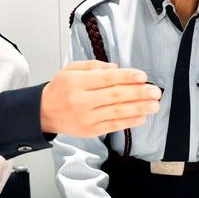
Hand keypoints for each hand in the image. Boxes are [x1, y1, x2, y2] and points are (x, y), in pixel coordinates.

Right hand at [40, 60, 160, 136]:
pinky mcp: (90, 131)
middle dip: (138, 93)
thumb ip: (94, 66)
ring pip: (117, 112)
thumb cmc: (59, 89)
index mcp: (76, 82)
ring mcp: (86, 118)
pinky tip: (142, 117)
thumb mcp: (71, 69)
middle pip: (115, 96)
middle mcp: (81, 100)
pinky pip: (113, 126)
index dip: (126, 77)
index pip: (106, 78)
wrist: (43, 113)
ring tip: (154, 105)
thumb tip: (116, 69)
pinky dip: (129, 122)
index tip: (142, 76)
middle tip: (155, 91)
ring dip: (139, 108)